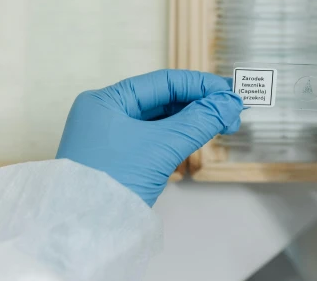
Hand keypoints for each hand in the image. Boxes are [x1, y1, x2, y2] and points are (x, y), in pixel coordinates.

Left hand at [57, 70, 242, 205]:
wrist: (85, 233)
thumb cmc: (112, 183)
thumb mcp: (161, 148)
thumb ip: (199, 122)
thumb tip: (229, 103)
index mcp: (106, 100)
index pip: (161, 82)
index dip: (199, 85)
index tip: (229, 91)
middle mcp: (106, 114)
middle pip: (161, 100)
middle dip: (199, 104)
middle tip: (232, 111)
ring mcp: (111, 138)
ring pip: (159, 121)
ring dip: (191, 121)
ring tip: (222, 123)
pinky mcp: (119, 158)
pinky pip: (153, 139)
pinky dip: (177, 137)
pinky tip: (198, 137)